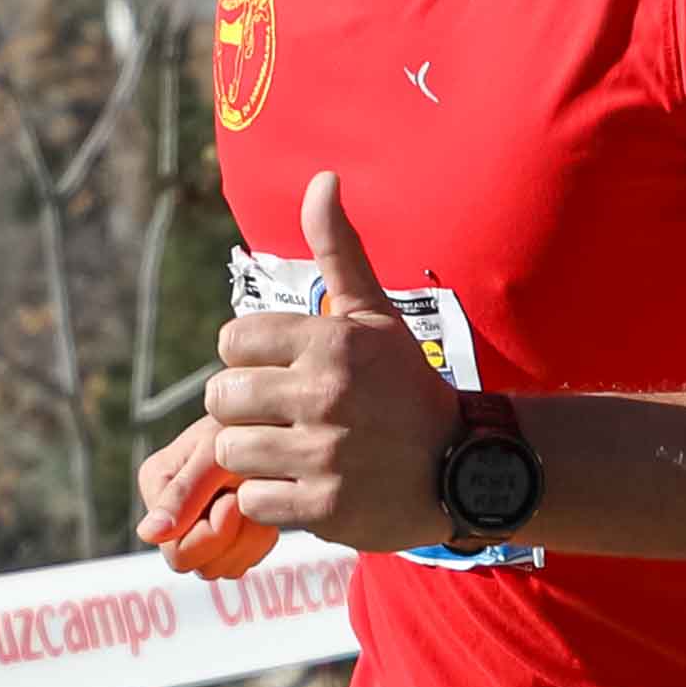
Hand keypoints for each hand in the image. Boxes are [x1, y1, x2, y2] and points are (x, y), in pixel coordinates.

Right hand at [133, 421, 272, 577]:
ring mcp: (196, 525)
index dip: (214, 532)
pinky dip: (258, 541)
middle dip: (232, 538)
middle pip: (198, 563)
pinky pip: (240, 561)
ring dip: (249, 539)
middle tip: (246, 500)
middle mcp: (169, 509)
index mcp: (156, 484)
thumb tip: (148, 535)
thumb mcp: (216, 452)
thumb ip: (183, 493)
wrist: (276, 426)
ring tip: (255, 500)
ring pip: (222, 567)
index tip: (234, 499)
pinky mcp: (222, 534)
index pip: (178, 549)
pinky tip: (262, 512)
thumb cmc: (247, 426)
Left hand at [202, 170, 455, 552]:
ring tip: (290, 451)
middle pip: (222, 397)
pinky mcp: (323, 508)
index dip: (250, 358)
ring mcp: (324, 454)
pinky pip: (254, 500)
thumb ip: (339, 251)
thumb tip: (322, 178)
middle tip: (278, 415)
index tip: (281, 371)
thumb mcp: (377, 317)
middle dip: (242, 408)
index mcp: (333, 342)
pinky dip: (270, 498)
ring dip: (254, 456)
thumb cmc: (408, 388)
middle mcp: (327, 394)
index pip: (234, 340)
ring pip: (232, 451)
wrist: (463, 467)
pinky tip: (303, 485)